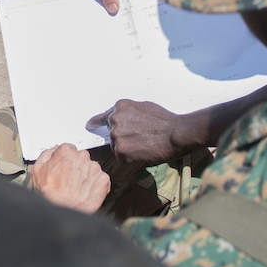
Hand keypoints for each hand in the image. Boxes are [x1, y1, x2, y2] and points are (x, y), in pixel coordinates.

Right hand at [30, 143, 110, 212]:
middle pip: (81, 158)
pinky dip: (97, 185)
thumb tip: (54, 150)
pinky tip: (87, 192)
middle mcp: (82, 157)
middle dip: (77, 167)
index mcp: (66, 151)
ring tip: (77, 188)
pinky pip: (102, 179)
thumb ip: (46, 155)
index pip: (69, 149)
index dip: (66, 160)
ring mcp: (93, 168)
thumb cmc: (49, 194)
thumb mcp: (37, 170)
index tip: (64, 168)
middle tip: (69, 180)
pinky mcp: (103, 180)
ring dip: (86, 176)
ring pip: (91, 168)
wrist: (63, 211)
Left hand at [86, 99, 200, 163]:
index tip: (90, 126)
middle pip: (112, 133)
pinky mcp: (120, 150)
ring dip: (127, 149)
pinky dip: (131, 158)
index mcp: (120, 107)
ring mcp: (116, 135)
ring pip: (117, 146)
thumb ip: (129, 112)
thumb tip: (125, 119)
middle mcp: (115, 119)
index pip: (102, 117)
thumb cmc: (165, 120)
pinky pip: (121, 158)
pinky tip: (144, 151)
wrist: (176, 133)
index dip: (97, 123)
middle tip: (138, 140)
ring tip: (145, 144)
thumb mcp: (145, 107)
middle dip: (122, 138)